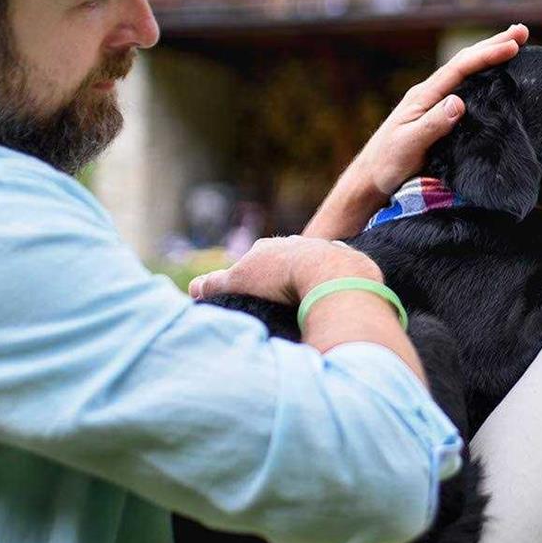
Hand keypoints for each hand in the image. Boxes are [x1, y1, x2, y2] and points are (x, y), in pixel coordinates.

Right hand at [189, 236, 378, 303]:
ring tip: (307, 299)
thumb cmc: (280, 279)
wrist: (330, 273)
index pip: (253, 260)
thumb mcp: (240, 282)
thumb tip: (193, 287)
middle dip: (281, 276)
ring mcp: (323, 249)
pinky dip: (334, 281)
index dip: (250, 278)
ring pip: (312, 263)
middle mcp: (296, 243)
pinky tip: (333, 294)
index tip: (252, 294)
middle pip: (283, 260)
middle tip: (280, 299)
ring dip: (309, 277)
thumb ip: (215, 284)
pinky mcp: (348, 260)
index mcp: (268, 247)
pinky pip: (338, 271)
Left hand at [350, 23, 528, 197]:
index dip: (487, 55)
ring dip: (489, 56)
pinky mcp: (438, 115)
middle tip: (522, 32)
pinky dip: (483, 75)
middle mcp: (430, 93)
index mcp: (424, 96)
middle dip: (493, 45)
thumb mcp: (409, 145)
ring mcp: (433, 103)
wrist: (371, 177)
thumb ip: (432, 124)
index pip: (459, 69)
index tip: (512, 47)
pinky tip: (495, 76)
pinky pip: (465, 88)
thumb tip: (458, 101)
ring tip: (514, 45)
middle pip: (464, 62)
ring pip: (465, 72)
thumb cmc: (387, 163)